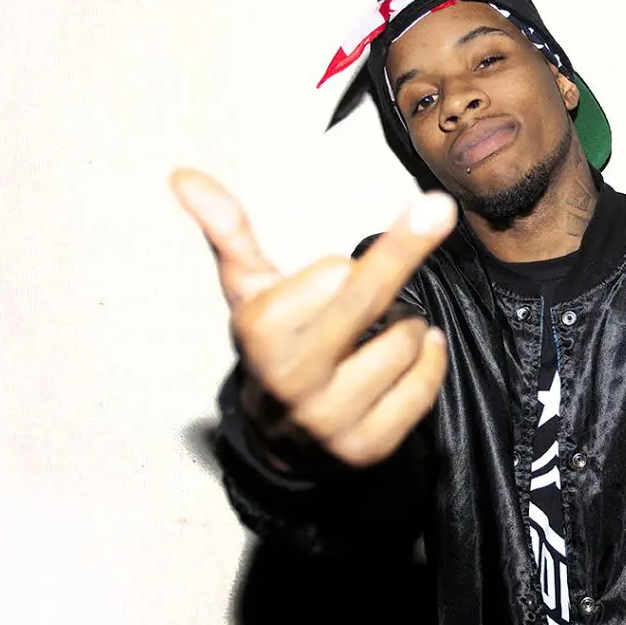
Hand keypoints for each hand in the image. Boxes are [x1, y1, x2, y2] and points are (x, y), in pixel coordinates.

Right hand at [170, 169, 456, 468]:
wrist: (280, 439)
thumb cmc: (272, 343)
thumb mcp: (247, 290)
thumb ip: (227, 232)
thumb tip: (184, 176)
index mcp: (259, 333)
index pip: (330, 275)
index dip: (340, 268)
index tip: (336, 271)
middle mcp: (291, 380)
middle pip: (364, 300)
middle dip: (405, 248)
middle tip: (440, 208)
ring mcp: (331, 419)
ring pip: (404, 341)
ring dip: (407, 325)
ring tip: (379, 332)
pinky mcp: (368, 448)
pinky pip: (425, 385)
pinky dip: (428, 359)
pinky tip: (410, 353)